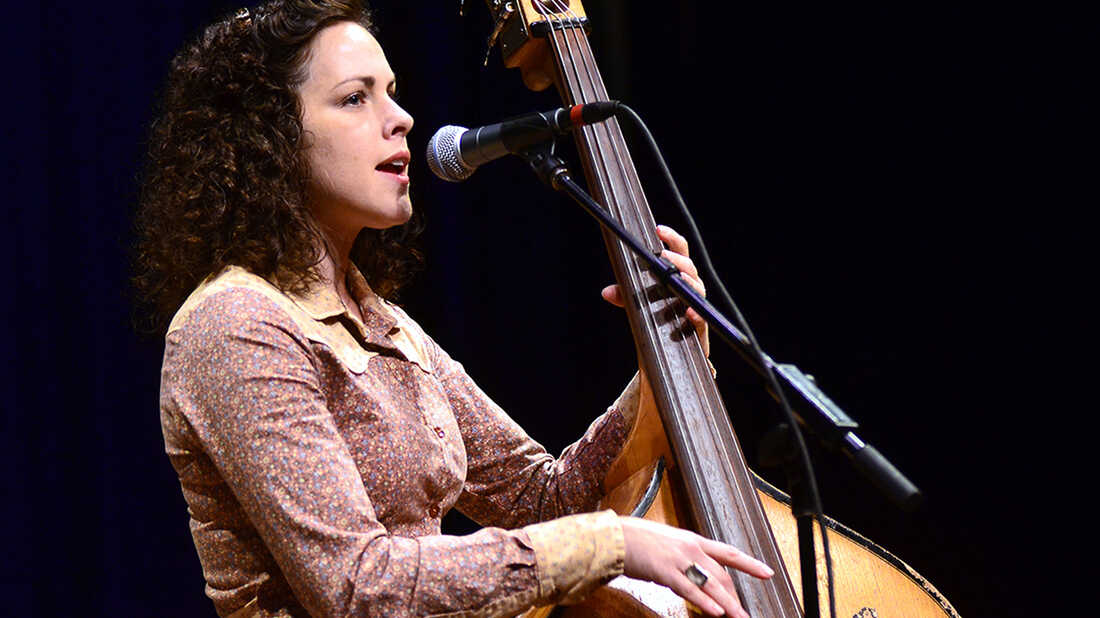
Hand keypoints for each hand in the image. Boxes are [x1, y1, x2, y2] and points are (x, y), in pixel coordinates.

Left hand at [601, 225, 709, 356]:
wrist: (668, 358)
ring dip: (688, 282)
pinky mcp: (699, 331)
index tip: (658, 229)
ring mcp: (696, 309)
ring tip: (677, 277)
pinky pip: (702, 320)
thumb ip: (625, 298)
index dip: (672, 239)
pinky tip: (688, 311)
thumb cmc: (658, 325)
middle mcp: (690, 291)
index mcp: (678, 279)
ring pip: (698, 290)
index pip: (679, 253)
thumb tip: (608, 291)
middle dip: (677, 260)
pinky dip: (695, 315)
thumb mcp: (637, 308)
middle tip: (664, 256)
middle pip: (690, 268)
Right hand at [619, 516, 773, 617]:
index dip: (750, 564)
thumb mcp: (668, 543)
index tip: (767, 573)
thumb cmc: (638, 540)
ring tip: (739, 617)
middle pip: (722, 575)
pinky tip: (716, 612)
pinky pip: (690, 589)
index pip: (728, 553)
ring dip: (727, 604)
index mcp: (692, 540)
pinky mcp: (666, 572)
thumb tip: (695, 570)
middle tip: (744, 613)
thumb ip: (684, 556)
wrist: (616, 537)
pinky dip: (705, 602)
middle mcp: (690, 548)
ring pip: (711, 584)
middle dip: (736, 596)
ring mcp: (679, 560)